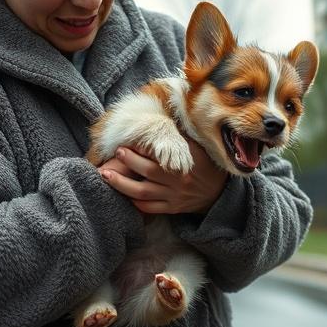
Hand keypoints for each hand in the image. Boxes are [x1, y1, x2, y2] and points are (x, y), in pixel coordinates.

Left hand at [98, 139, 227, 214]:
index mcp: (184, 161)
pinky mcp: (173, 209)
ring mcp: (174, 196)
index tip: (128, 139)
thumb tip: (161, 118)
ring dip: (122, 183)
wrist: (221, 193)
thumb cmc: (206, 165)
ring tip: (105, 174)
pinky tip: (124, 195)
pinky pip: (150, 208)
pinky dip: (136, 203)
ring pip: (143, 192)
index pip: (159, 152)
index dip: (142, 147)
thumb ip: (179, 136)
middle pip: (147, 171)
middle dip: (129, 161)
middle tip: (117, 152)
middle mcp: (177, 180)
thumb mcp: (198, 147)